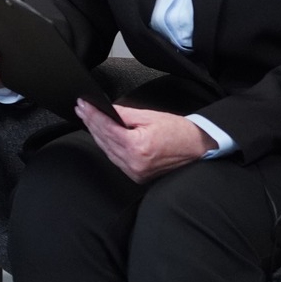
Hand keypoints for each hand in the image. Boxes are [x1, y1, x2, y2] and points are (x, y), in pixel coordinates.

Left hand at [74, 99, 213, 183]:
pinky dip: (108, 146)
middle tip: (81, 109)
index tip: (82, 105)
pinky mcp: (137, 176)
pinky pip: (115, 159)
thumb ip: (124, 114)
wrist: (199, 148)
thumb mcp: (150, 116)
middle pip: (104, 140)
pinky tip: (101, 135)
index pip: (107, 129)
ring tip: (88, 119)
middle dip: (91, 123)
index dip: (92, 115)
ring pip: (107, 151)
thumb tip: (106, 109)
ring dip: (97, 134)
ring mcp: (135, 172)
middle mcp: (135, 163)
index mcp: (138, 147)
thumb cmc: (180, 132)